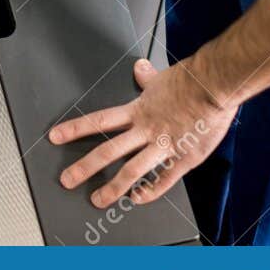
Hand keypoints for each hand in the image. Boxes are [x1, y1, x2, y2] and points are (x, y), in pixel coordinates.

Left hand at [49, 58, 235, 208]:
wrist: (214, 86)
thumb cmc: (190, 81)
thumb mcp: (161, 77)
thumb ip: (147, 78)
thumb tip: (139, 69)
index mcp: (137, 111)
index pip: (98, 121)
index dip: (74, 129)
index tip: (55, 137)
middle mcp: (145, 130)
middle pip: (107, 151)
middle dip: (84, 167)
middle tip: (67, 180)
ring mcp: (162, 146)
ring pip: (131, 170)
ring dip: (112, 188)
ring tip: (98, 200)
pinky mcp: (183, 158)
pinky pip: (163, 179)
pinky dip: (150, 191)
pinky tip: (137, 199)